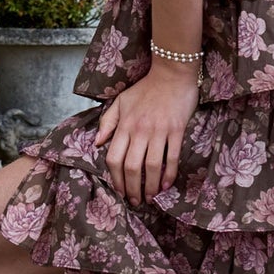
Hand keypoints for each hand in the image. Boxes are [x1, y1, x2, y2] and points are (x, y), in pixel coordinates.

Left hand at [94, 60, 199, 203]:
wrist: (172, 73)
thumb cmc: (146, 88)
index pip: (114, 158)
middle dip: (132, 188)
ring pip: (152, 166)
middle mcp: (139, 130)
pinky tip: (167, 185)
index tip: (119, 190)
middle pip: (132, 167)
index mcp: (124, 125)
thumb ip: (108, 122)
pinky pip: (172, 157)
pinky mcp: (177, 130)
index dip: (115, 178)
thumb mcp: (121, 101)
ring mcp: (159, 131)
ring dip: (151, 186)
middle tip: (135, 201)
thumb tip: (97, 143)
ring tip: (151, 197)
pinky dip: (169, 174)